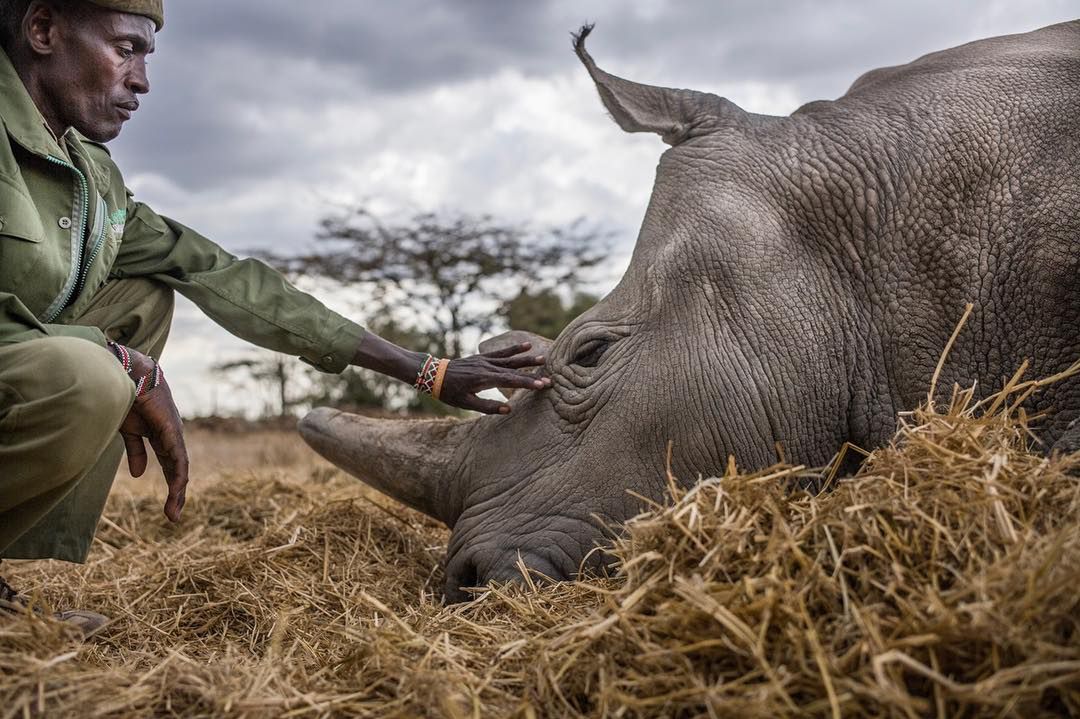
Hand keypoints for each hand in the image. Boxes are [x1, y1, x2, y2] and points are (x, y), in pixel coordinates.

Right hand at [117, 347, 188, 521]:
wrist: (128, 373)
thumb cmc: (127, 397)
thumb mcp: (129, 431)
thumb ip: (135, 451)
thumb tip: (137, 475)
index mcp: (161, 436)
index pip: (169, 465)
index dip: (170, 485)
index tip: (168, 507)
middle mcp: (171, 436)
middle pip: (177, 470)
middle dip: (176, 493)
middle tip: (173, 516)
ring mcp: (173, 433)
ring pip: (180, 467)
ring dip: (177, 490)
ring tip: (173, 511)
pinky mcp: (171, 429)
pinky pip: (177, 456)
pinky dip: (177, 473)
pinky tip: (178, 488)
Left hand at [437, 342, 551, 414]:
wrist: (434, 374)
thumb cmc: (449, 392)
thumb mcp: (466, 404)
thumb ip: (487, 406)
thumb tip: (508, 409)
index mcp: (484, 379)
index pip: (510, 381)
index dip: (527, 383)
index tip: (542, 385)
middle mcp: (487, 367)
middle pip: (514, 370)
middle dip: (532, 374)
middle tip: (549, 376)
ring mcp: (485, 360)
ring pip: (510, 359)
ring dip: (527, 359)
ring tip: (543, 358)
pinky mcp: (483, 358)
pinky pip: (501, 352)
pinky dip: (514, 349)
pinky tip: (527, 346)